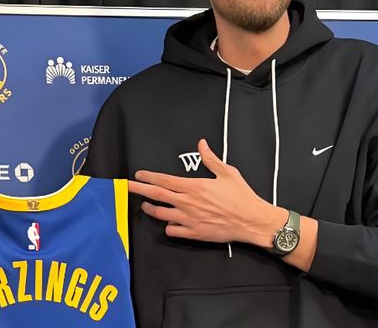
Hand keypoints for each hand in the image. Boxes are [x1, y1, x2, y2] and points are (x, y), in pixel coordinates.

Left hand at [129, 139, 283, 244]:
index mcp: (194, 186)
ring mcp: (189, 219)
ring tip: (145, 206)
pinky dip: (168, 226)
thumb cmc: (241, 196)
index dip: (149, 177)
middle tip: (126, 187)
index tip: (138, 175)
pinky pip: (173, 230)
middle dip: (138, 190)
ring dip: (150, 209)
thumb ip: (211, 159)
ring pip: (161, 214)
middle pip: (156, 195)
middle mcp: (187, 203)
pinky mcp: (194, 233)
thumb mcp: (227, 173)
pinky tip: (168, 223)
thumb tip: (201, 144)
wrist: (251, 221)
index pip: (164, 180)